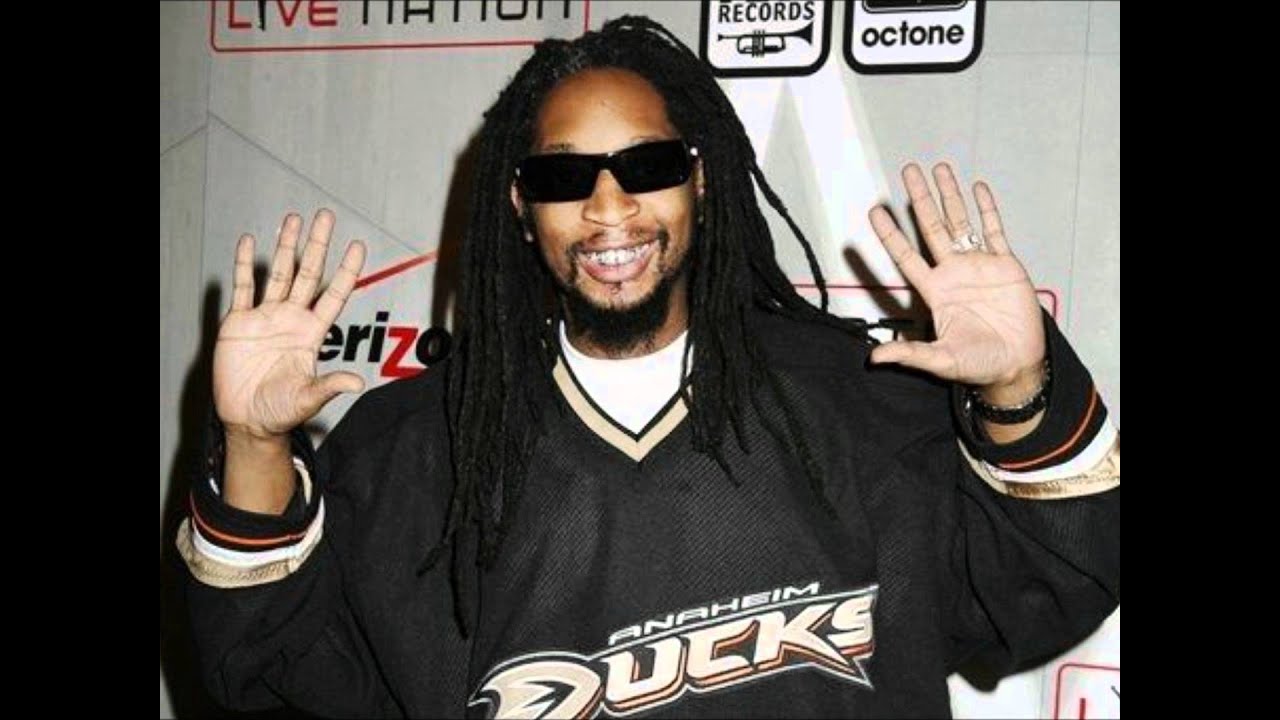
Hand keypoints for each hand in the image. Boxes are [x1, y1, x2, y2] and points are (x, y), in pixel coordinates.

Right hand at [213, 209, 366, 439]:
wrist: (247, 419)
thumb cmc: (280, 411)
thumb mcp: (308, 398)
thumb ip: (330, 386)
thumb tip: (358, 384)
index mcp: (312, 333)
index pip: (334, 295)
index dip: (347, 271)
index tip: (357, 246)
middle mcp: (292, 319)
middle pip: (308, 274)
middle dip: (317, 245)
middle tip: (325, 216)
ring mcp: (266, 318)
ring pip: (279, 274)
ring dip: (285, 247)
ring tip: (293, 220)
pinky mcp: (238, 323)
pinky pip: (243, 288)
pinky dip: (245, 265)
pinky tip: (250, 242)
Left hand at [867, 163, 1044, 390]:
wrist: (1017, 365)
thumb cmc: (979, 364)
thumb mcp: (940, 360)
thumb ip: (909, 353)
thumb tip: (875, 358)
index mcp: (935, 291)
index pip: (906, 256)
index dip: (891, 234)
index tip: (875, 211)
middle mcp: (953, 272)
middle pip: (932, 228)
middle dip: (921, 199)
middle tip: (908, 172)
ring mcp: (979, 266)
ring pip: (961, 222)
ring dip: (950, 196)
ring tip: (940, 169)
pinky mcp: (1005, 265)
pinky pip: (994, 231)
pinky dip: (987, 209)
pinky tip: (978, 189)